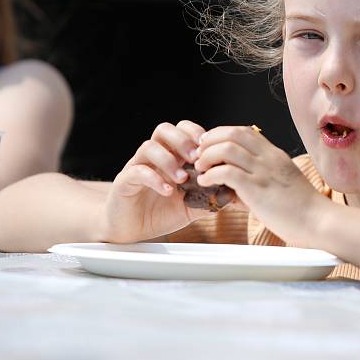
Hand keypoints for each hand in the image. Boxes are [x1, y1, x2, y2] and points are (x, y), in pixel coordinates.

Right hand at [100, 120, 212, 242]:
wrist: (132, 229)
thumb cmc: (161, 212)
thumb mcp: (191, 204)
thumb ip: (209, 196)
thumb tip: (234, 193)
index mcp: (171, 155)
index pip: (182, 130)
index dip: (196, 133)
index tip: (209, 148)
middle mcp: (153, 157)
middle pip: (164, 130)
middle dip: (182, 141)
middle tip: (196, 158)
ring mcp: (137, 166)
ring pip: (148, 147)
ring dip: (168, 160)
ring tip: (182, 179)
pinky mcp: (125, 181)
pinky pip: (137, 171)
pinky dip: (154, 179)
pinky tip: (167, 191)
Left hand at [195, 125, 329, 246]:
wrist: (319, 222)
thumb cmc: (302, 209)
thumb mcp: (283, 183)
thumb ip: (262, 177)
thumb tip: (238, 185)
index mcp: (274, 155)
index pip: (244, 131)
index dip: (222, 134)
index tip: (210, 146)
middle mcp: (268, 158)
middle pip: (233, 133)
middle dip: (210, 140)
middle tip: (199, 154)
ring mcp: (263, 172)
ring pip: (227, 148)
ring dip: (207, 156)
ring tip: (201, 168)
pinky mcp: (258, 189)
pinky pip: (227, 172)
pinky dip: (211, 174)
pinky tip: (206, 183)